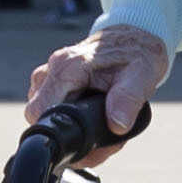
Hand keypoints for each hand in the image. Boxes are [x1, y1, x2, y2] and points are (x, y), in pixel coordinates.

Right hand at [26, 22, 167, 140]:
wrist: (134, 38)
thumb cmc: (137, 54)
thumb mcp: (141, 76)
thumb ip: (128, 100)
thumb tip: (117, 126)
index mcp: (68, 66)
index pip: (41, 111)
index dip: (60, 134)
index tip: (85, 144)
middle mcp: (51, 69)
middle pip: (39, 117)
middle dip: (69, 134)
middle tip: (102, 137)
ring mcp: (48, 75)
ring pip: (44, 115)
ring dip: (70, 127)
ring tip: (102, 124)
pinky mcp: (52, 82)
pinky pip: (50, 108)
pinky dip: (70, 118)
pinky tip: (92, 115)